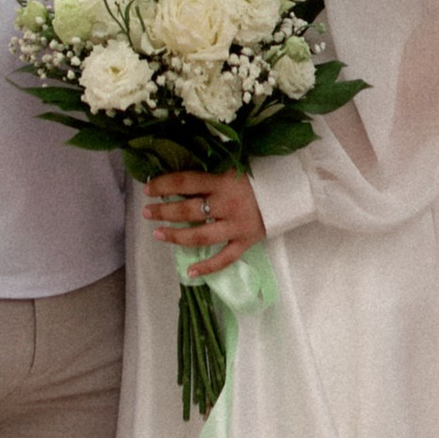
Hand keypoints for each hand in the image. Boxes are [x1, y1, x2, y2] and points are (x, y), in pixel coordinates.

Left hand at [145, 169, 264, 278]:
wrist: (291, 189)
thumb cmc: (258, 174)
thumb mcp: (233, 166)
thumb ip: (210, 172)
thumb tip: (178, 177)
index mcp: (223, 181)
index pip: (186, 182)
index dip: (164, 185)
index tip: (148, 189)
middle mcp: (227, 205)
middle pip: (188, 210)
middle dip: (164, 211)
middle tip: (147, 212)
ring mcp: (237, 226)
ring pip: (200, 236)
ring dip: (176, 236)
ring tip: (158, 234)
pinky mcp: (246, 242)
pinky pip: (224, 258)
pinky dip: (207, 267)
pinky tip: (189, 272)